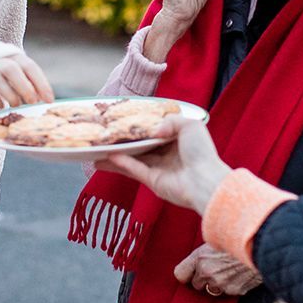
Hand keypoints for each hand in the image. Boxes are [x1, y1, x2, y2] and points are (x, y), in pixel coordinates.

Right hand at [0, 52, 53, 108]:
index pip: (29, 66)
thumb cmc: (0, 70)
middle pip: (11, 69)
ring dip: (9, 93)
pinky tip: (0, 105)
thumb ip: (28, 80)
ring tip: (16, 105)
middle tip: (33, 102)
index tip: (49, 100)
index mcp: (13, 55)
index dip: (41, 83)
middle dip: (24, 87)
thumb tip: (45, 98)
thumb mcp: (15, 69)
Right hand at [100, 119, 231, 213]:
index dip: (140, 126)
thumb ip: (170, 120)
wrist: (206, 181)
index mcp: (177, 140)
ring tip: (96, 151)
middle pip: (140, 146)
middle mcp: (167, 154)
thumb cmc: (201, 152)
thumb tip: (152, 129)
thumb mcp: (190, 125)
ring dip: (115, 155)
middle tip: (105, 136)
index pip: (155, 131)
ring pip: (133, 159)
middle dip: (123, 142)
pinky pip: (134, 169)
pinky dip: (122, 163)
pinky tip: (108, 157)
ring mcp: (159, 169)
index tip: (123, 120)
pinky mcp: (153, 182)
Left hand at [174, 244, 261, 296]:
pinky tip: (239, 274)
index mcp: (200, 257)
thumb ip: (203, 252)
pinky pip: (228, 292)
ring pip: (212, 290)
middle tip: (215, 268)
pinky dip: (232, 286)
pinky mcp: (235, 291)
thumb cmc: (238, 238)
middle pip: (196, 285)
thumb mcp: (216, 238)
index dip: (186, 273)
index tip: (191, 272)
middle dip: (203, 279)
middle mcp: (208, 272)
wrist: (263, 243)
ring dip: (217, 284)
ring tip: (228, 271)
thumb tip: (194, 262)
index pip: (180, 274)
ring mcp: (221, 284)